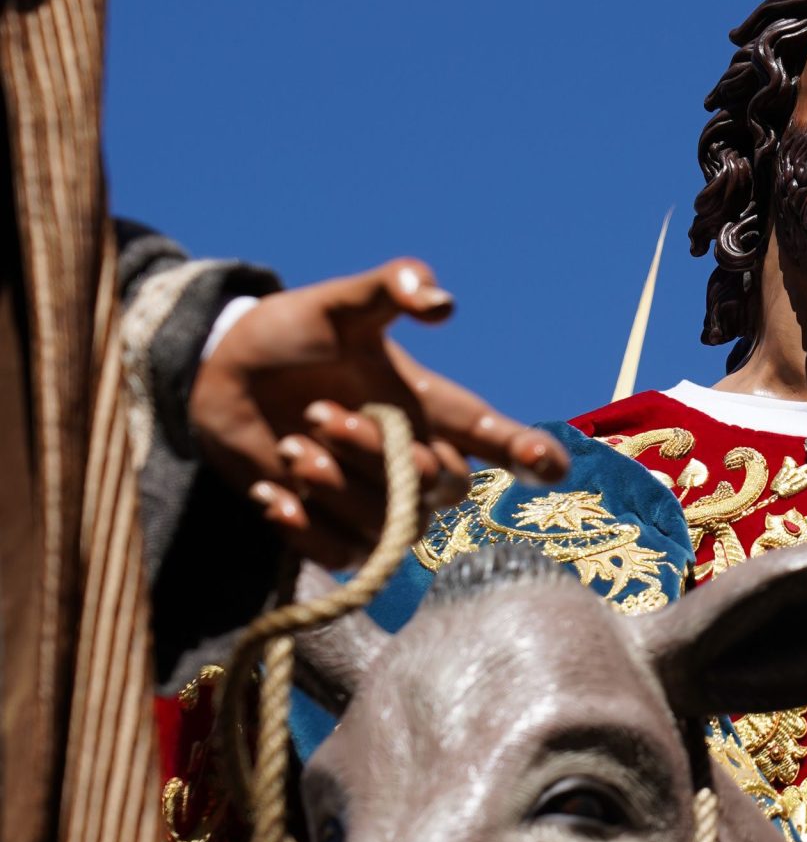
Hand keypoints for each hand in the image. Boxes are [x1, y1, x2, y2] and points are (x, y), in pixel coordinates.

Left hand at [187, 257, 567, 565]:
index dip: (527, 452)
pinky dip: (306, 525)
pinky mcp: (330, 531)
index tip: (549, 464)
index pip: (493, 437)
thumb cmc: (294, 334)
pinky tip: (274, 490)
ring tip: (293, 445)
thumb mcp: (342, 303)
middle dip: (378, 453)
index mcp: (428, 407)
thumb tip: (442, 303)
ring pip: (390, 527)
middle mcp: (412, 459)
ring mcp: (374, 502)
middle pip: (437, 486)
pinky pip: (340, 554)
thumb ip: (392, 287)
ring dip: (336, 486)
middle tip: (320, 412)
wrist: (222, 374)